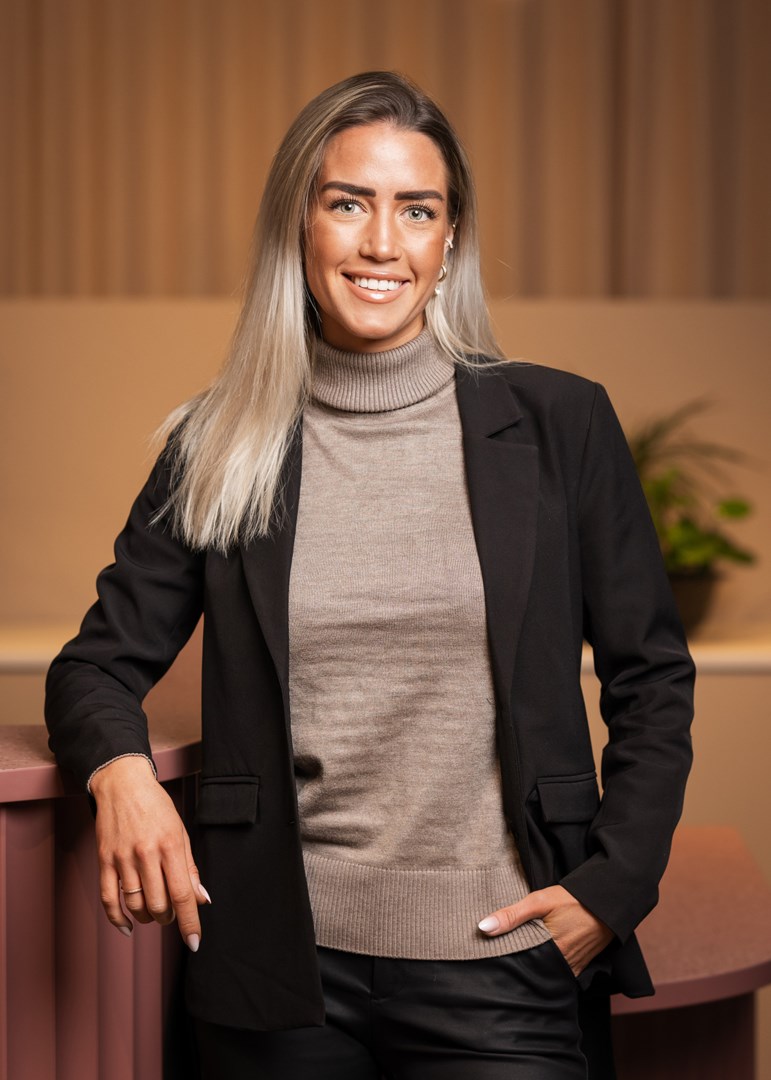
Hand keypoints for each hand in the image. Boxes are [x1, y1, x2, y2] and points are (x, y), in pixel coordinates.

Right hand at [90, 756, 210, 950]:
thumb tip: (202, 899)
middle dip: (169, 917)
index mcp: (170, 846)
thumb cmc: (156, 807)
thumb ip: (190, 868)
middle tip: (172, 912)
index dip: (189, 922)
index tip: (194, 941)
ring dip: (147, 917)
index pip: (182, 894)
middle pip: (159, 904)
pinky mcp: (104, 860)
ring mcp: (122, 858)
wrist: (123, 784)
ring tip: (154, 912)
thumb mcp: (180, 832)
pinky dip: (118, 918)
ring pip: (135, 904)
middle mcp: (146, 853)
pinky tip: (128, 926)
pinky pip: (109, 899)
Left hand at [478, 884, 613, 975]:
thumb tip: (483, 928)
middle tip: (497, 958)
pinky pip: (557, 972)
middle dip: (516, 965)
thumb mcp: (540, 902)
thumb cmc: (573, 900)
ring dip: (531, 965)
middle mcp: (561, 966)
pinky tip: (536, 956)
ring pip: (544, 972)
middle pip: (531, 970)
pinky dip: (546, 965)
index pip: (518, 964)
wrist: (608, 901)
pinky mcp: (579, 967)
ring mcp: (571, 968)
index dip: (503, 960)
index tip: (487, 955)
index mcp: (550, 953)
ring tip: (514, 957)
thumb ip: (512, 915)